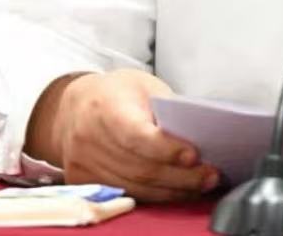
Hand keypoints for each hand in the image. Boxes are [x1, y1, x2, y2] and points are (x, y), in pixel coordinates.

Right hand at [27, 69, 218, 202]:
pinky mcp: (82, 180)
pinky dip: (154, 195)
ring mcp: (82, 163)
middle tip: (211, 176)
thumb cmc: (116, 93)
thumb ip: (168, 108)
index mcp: (106, 107)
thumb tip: (201, 134)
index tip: (194, 156)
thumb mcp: (144, 86)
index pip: (136, 136)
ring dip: (172, 190)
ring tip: (201, 186)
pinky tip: (176, 191)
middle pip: (140, 167)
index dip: (166, 149)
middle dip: (180, 176)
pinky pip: (125, 193)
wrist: (72, 107)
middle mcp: (89, 138)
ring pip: (135, 186)